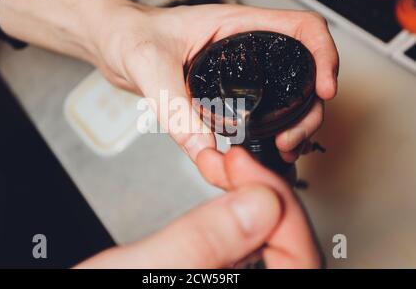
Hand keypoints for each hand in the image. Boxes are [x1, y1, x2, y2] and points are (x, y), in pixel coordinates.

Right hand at [75, 147, 320, 268]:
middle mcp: (253, 286)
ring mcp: (240, 276)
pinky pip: (248, 239)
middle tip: (229, 161)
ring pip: (270, 236)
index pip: (298, 252)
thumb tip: (261, 203)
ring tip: (223, 166)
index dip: (277, 201)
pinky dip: (236, 207)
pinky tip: (221, 190)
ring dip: (250, 193)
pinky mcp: (220, 270)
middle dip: (261, 190)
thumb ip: (201, 243)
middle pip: (289, 240)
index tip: (240, 166)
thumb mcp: (139, 272)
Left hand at [95, 4, 338, 162]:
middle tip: (295, 136)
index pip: (302, 28)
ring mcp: (240, 68)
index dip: (324, 55)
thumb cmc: (131, 36)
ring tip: (286, 145)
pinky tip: (267, 143)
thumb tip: (204, 148)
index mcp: (237, 25)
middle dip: (311, 104)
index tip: (324, 88)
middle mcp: (245, 46)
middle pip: (303, 68)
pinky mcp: (227, 88)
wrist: (115, 45)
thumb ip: (175, 107)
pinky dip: (274, 125)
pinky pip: (264, 104)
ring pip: (287, 90)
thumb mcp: (150, 66)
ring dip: (296, 118)